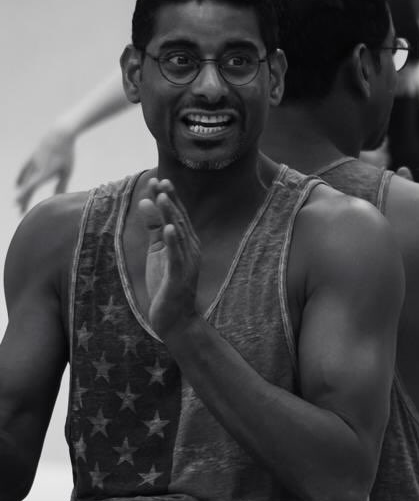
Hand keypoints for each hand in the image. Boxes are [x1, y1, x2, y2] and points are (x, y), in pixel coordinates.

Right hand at [15, 126, 76, 212]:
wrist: (59, 134)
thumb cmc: (67, 154)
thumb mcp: (67, 171)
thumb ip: (61, 185)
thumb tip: (58, 198)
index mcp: (45, 171)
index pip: (32, 186)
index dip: (24, 194)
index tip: (17, 202)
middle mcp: (36, 168)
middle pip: (27, 186)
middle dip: (23, 199)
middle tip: (19, 212)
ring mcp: (33, 162)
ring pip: (25, 180)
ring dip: (22, 192)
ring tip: (19, 203)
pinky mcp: (32, 158)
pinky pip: (24, 171)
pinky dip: (21, 179)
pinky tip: (17, 185)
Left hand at [137, 179, 201, 338]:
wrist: (175, 320)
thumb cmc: (166, 285)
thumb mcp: (157, 251)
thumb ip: (153, 228)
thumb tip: (146, 201)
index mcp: (186, 244)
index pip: (177, 216)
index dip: (169, 198)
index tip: (159, 180)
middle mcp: (191, 251)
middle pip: (179, 221)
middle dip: (170, 201)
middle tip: (160, 182)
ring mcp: (187, 264)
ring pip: (179, 235)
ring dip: (170, 216)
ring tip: (162, 197)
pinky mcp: (179, 277)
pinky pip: (176, 257)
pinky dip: (173, 242)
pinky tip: (169, 229)